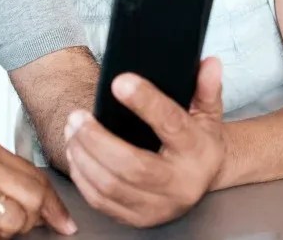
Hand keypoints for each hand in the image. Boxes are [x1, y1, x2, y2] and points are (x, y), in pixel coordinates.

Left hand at [65, 57, 225, 227]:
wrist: (204, 177)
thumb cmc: (199, 138)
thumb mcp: (207, 111)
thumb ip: (205, 87)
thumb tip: (209, 64)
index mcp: (197, 152)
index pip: (171, 124)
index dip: (145, 102)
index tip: (119, 82)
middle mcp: (181, 184)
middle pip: (133, 166)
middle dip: (97, 139)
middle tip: (77, 116)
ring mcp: (160, 207)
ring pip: (111, 186)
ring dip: (84, 156)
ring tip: (72, 130)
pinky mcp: (139, 218)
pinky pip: (102, 202)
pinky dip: (82, 177)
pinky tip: (75, 154)